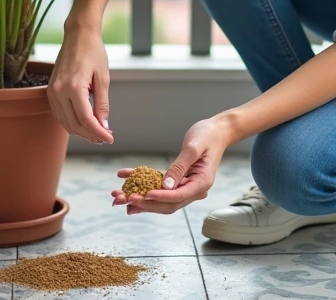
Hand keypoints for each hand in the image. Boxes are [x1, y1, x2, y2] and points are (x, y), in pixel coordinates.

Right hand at [46, 21, 113, 143]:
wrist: (78, 35)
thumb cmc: (93, 52)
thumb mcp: (103, 78)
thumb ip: (103, 104)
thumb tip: (104, 126)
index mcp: (73, 87)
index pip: (86, 119)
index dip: (99, 133)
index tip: (110, 139)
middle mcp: (59, 91)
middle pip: (74, 125)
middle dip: (91, 134)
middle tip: (105, 137)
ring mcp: (52, 91)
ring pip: (65, 122)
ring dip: (81, 131)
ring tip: (96, 132)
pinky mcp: (50, 90)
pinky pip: (59, 114)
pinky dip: (70, 122)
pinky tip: (83, 123)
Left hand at [110, 117, 232, 214]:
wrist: (216, 131)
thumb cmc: (207, 136)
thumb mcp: (193, 148)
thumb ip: (180, 167)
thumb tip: (166, 185)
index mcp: (201, 183)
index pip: (178, 196)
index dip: (160, 197)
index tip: (144, 195)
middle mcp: (194, 189)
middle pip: (167, 203)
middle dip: (144, 203)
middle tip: (123, 200)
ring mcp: (186, 187)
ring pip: (161, 199)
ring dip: (140, 199)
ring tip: (119, 197)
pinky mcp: (179, 181)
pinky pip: (160, 187)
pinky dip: (143, 186)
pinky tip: (126, 182)